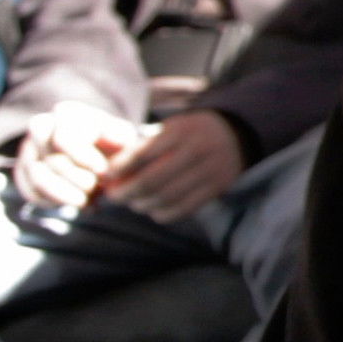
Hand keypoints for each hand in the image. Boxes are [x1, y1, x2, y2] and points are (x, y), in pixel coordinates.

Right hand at [13, 101, 146, 211]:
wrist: (99, 155)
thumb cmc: (112, 143)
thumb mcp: (122, 136)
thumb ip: (118, 135)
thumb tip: (106, 137)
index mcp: (66, 113)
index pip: (63, 139)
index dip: (84, 158)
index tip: (103, 171)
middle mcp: (41, 127)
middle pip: (52, 161)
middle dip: (79, 180)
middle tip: (97, 186)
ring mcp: (28, 150)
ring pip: (38, 179)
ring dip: (68, 194)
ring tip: (89, 199)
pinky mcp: (23, 174)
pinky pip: (32, 193)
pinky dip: (58, 202)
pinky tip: (79, 202)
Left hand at [104, 110, 245, 222]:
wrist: (235, 136)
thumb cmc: (190, 133)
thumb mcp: (171, 127)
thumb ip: (143, 145)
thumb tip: (110, 171)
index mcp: (181, 130)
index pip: (143, 153)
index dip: (120, 168)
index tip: (107, 176)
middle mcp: (197, 149)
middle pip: (151, 180)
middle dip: (126, 192)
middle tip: (114, 195)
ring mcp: (210, 170)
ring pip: (165, 198)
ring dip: (142, 204)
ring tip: (134, 202)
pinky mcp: (217, 188)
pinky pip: (182, 209)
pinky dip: (162, 213)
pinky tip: (154, 208)